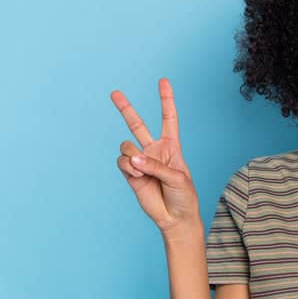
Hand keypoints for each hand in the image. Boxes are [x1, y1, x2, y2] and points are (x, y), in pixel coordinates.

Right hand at [110, 77, 201, 235]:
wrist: (175, 217)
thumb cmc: (184, 196)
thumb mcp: (177, 178)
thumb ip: (155, 166)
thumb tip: (133, 159)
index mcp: (171, 145)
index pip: (168, 118)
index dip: (166, 99)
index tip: (163, 81)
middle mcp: (153, 150)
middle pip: (137, 124)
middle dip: (125, 108)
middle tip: (114, 93)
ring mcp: (140, 161)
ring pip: (126, 146)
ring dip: (132, 156)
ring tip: (141, 170)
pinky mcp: (130, 174)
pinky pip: (122, 162)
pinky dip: (128, 167)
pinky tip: (137, 176)